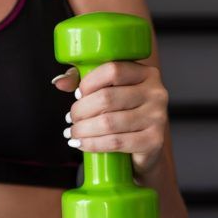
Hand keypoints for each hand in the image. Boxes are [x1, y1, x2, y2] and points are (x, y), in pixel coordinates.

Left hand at [51, 61, 168, 176]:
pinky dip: (92, 144)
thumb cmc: (123, 113)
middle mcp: (156, 92)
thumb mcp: (107, 90)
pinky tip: (81, 144)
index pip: (112, 70)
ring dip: (83, 129)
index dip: (88, 83)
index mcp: (146, 73)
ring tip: (72, 132)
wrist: (145, 147)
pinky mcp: (154, 140)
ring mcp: (157, 117)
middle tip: (71, 118)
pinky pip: (115, 142)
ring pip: (108, 122)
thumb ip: (82, 80)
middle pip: (106, 98)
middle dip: (80, 110)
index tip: (77, 95)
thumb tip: (59, 83)